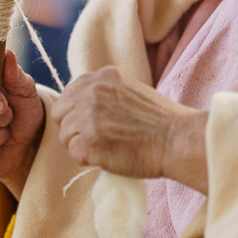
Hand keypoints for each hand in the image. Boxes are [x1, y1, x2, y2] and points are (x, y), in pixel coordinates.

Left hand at [51, 67, 208, 191]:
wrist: (177, 140)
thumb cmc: (162, 121)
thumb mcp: (131, 90)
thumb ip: (106, 93)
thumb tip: (83, 104)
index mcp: (102, 77)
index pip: (69, 93)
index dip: (76, 111)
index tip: (90, 123)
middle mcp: (92, 93)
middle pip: (60, 112)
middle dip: (71, 127)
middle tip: (93, 139)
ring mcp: (89, 117)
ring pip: (64, 135)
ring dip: (80, 145)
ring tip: (105, 149)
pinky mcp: (89, 142)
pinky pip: (73, 154)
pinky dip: (87, 159)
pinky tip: (106, 157)